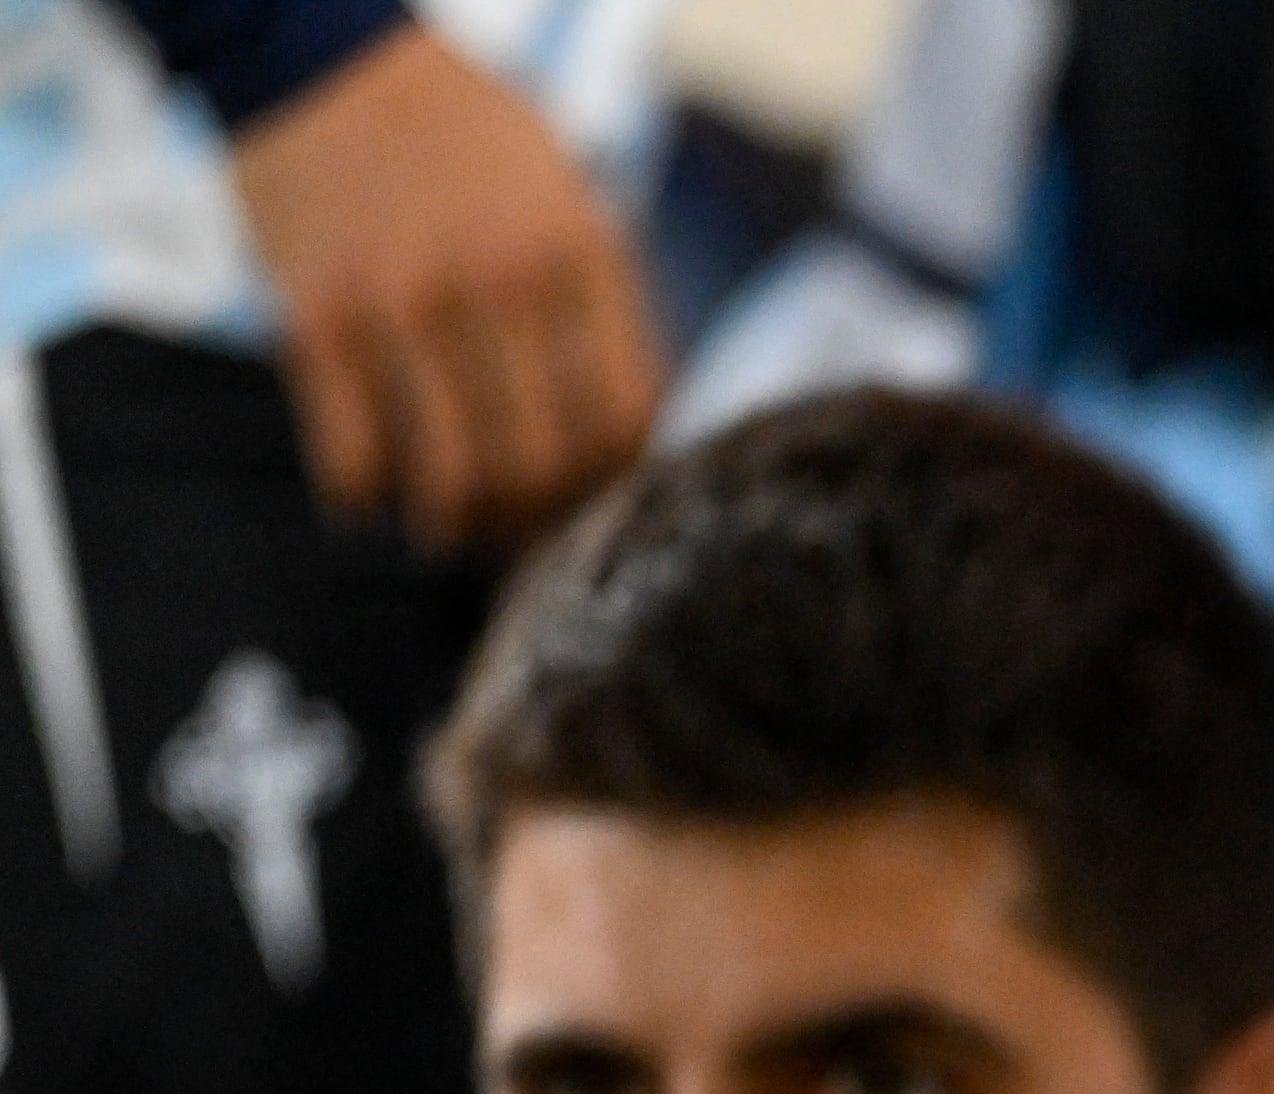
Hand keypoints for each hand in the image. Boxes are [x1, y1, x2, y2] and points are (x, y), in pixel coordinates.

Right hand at [227, 25, 663, 548]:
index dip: (614, 481)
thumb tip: (632, 432)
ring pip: (454, 476)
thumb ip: (599, 299)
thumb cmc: (461, 137)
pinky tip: (368, 499)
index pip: (627, 417)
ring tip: (448, 533)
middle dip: (535, 521)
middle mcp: (499, 283)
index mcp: (578, 254)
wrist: (322, 54)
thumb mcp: (565, 194)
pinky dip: (363, 498)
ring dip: (455, 529)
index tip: (591, 498)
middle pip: (545, 462)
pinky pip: (352, 452)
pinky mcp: (315, 314)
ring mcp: (404, 302)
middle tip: (516, 533)